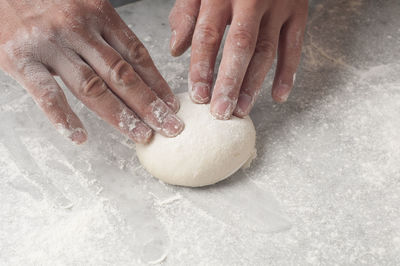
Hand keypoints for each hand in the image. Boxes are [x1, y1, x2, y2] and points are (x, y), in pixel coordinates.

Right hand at [0, 0, 183, 143]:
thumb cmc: (46, 0)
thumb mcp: (83, 7)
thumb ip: (106, 35)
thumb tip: (134, 71)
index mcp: (99, 14)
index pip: (136, 54)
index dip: (157, 82)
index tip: (170, 105)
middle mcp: (78, 29)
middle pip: (121, 74)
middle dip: (149, 104)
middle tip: (170, 127)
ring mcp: (50, 44)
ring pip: (92, 87)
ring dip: (120, 115)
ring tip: (141, 135)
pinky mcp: (20, 58)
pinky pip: (46, 93)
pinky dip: (63, 118)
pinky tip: (80, 136)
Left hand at [169, 0, 307, 118]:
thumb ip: (187, 13)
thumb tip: (176, 49)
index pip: (208, 35)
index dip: (201, 68)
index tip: (198, 95)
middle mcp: (251, 0)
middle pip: (240, 47)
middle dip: (229, 82)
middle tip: (221, 111)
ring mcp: (278, 5)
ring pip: (266, 50)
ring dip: (254, 83)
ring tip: (242, 110)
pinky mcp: (298, 11)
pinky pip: (294, 45)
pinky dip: (288, 72)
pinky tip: (279, 96)